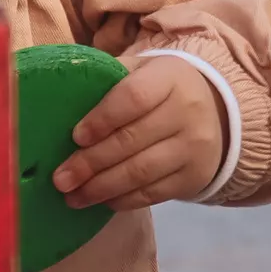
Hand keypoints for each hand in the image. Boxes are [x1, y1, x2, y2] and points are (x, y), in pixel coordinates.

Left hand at [54, 56, 226, 211]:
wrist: (215, 110)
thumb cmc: (158, 88)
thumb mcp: (140, 70)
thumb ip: (105, 78)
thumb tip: (55, 92)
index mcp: (168, 79)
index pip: (133, 98)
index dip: (102, 119)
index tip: (75, 137)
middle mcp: (186, 113)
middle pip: (132, 141)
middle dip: (91, 163)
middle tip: (60, 178)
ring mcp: (193, 148)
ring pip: (142, 172)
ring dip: (102, 188)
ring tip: (73, 196)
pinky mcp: (195, 176)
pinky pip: (155, 192)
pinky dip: (124, 199)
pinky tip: (101, 201)